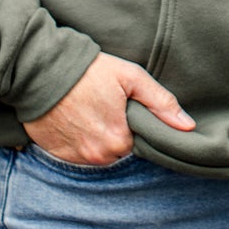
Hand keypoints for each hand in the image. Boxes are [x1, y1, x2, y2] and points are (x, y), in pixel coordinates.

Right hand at [25, 52, 194, 165]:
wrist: (41, 70)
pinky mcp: (55, 154)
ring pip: (97, 153)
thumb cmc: (89, 71)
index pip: (137, 143)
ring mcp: (75, 157)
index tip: (124, 110)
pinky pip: (74, 154)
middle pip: (117, 150)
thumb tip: (187, 126)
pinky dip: (76, 141)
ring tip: (88, 112)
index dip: (133, 126)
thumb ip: (161, 103)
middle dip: (115, 132)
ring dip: (96, 138)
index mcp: (120, 140)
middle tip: (104, 107)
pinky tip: (74, 120)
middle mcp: (98, 155)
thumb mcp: (131, 77)